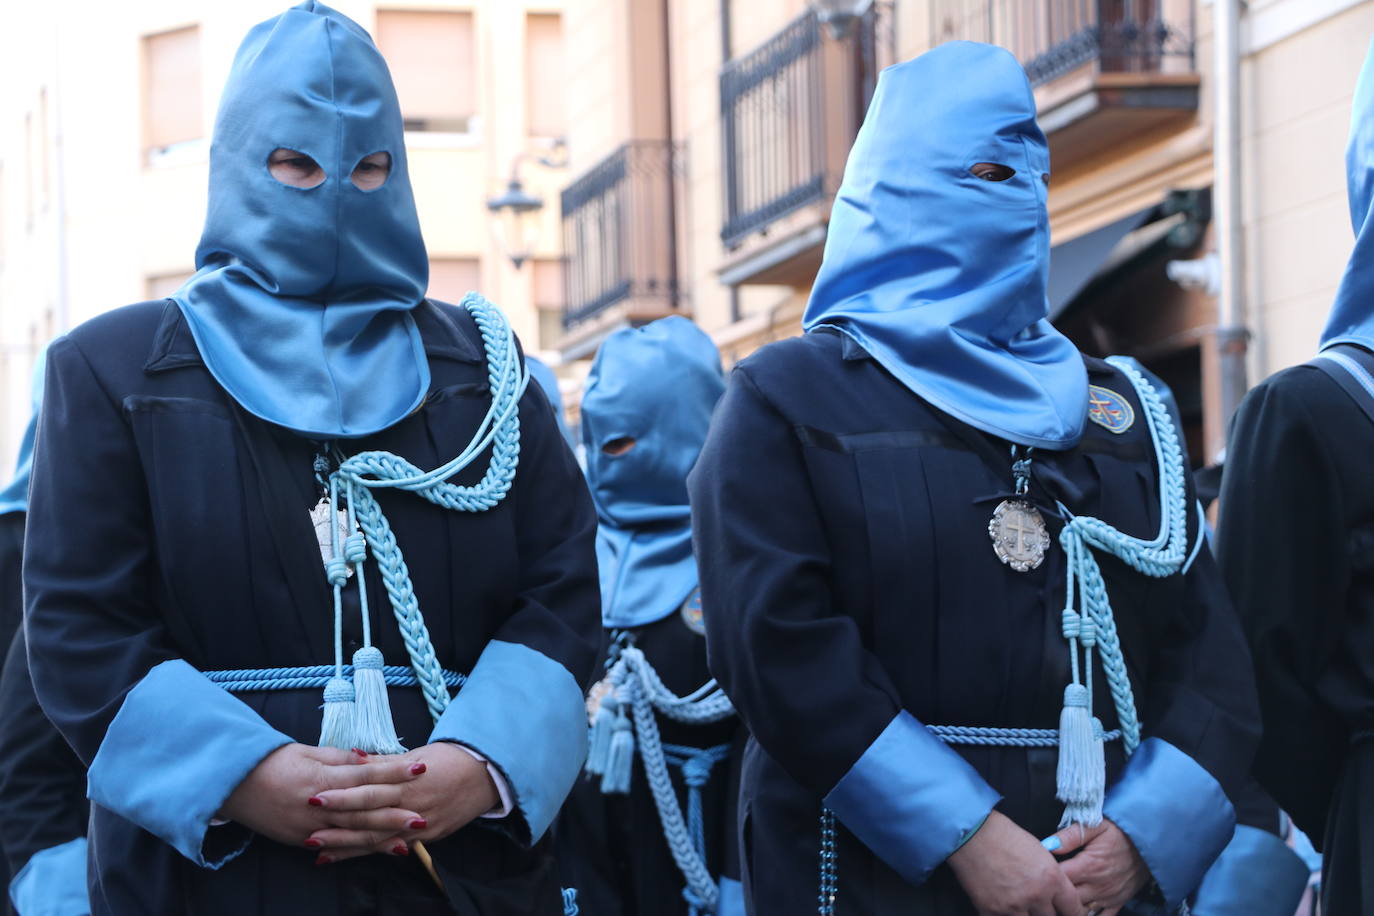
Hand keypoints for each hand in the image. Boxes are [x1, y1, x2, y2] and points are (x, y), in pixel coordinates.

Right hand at [219, 744, 424, 848]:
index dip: (395, 772)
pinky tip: (374, 850)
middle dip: (394, 814)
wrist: (233, 783)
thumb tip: (370, 758)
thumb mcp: (308, 752)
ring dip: (380, 838)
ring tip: (408, 839)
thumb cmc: (273, 761)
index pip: (366, 775)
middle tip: (423, 816)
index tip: (420, 769)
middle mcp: (316, 806)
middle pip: (363, 811)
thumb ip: (341, 758)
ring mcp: (308, 827)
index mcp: (321, 778)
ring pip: (351, 834)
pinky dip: (355, 849)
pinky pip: (332, 846)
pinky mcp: (299, 840)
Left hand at [306, 742, 498, 861]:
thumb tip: (351, 756)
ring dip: (347, 846)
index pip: (368, 789)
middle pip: (369, 818)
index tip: (315, 797)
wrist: (487, 775)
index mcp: (408, 780)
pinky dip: (369, 853)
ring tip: (319, 852)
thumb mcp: (416, 755)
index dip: (341, 795)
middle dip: (338, 827)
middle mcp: (412, 805)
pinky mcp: (428, 838)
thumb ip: (382, 763)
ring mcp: (421, 825)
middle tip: (307, 833)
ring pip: (378, 839)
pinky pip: (393, 848)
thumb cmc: (449, 759)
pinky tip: (346, 856)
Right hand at [947, 810, 1083, 915]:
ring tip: (1023, 906)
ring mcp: (1014, 906)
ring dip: (1029, 915)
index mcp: (1052, 879)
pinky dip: (1007, 915)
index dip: (1074, 913)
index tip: (1069, 913)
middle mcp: (1036, 895)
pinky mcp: (992, 911)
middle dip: (1049, 913)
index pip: (1074, 909)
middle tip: (1041, 907)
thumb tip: (1055, 896)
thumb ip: (1051, 878)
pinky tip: (1005, 909)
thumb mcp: (1039, 853)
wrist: (971, 833)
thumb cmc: (1005, 836)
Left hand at [1048, 819, 1149, 914]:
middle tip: (1043, 888)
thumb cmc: (1120, 832)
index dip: (1045, 877)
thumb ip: (1070, 836)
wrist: (1149, 843)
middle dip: (1053, 894)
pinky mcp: (1117, 902)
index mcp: (1088, 866)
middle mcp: (1097, 886)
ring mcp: (1108, 897)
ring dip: (1068, 906)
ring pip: (1080, 911)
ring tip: (1057, 899)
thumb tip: (1047, 844)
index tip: (1037, 872)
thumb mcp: (1096, 826)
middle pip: (1066, 899)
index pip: (1058, 879)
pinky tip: (1076, 910)